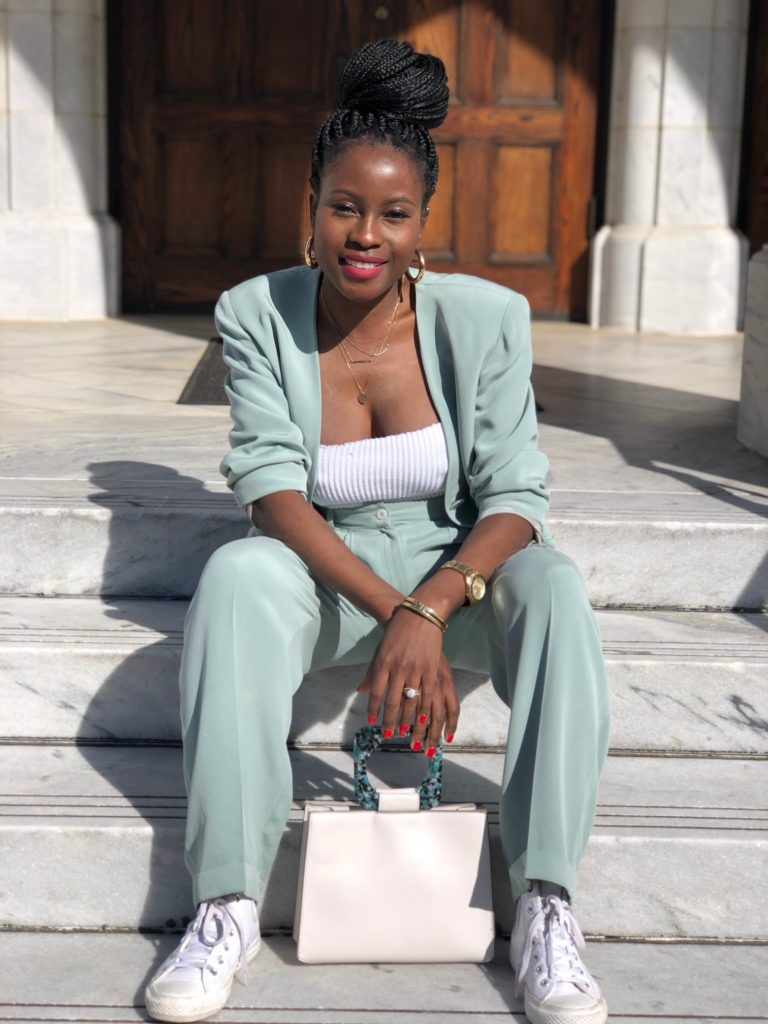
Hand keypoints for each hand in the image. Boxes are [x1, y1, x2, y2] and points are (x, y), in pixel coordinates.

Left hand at [358, 609, 458, 752]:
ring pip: (411, 701)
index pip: (377, 692)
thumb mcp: (380, 651)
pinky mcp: (431, 669)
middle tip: (388, 734)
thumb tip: (360, 691)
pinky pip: (428, 694)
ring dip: (407, 720)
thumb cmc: (396, 633)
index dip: (375, 709)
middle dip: (390, 720)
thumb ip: (372, 673)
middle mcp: (399, 668)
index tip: (373, 722)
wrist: (418, 616)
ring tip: (404, 733)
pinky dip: (424, 709)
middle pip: (393, 701)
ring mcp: (416, 669)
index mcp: (383, 663)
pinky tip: (422, 720)